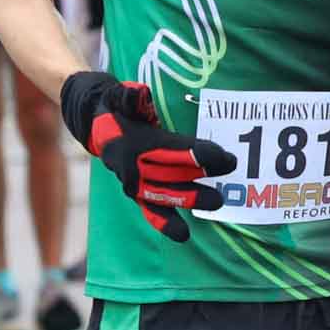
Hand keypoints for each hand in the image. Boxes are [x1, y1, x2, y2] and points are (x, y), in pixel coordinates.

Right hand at [58, 72, 234, 243]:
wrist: (98, 128)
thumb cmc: (118, 109)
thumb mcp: (120, 96)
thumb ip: (130, 96)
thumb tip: (138, 95)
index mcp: (136, 142)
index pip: (174, 150)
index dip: (200, 153)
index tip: (223, 156)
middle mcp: (136, 166)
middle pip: (175, 172)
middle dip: (204, 172)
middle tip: (230, 169)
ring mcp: (136, 184)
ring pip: (167, 194)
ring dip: (193, 198)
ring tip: (217, 201)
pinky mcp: (137, 195)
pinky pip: (150, 211)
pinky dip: (164, 223)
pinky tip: (182, 235)